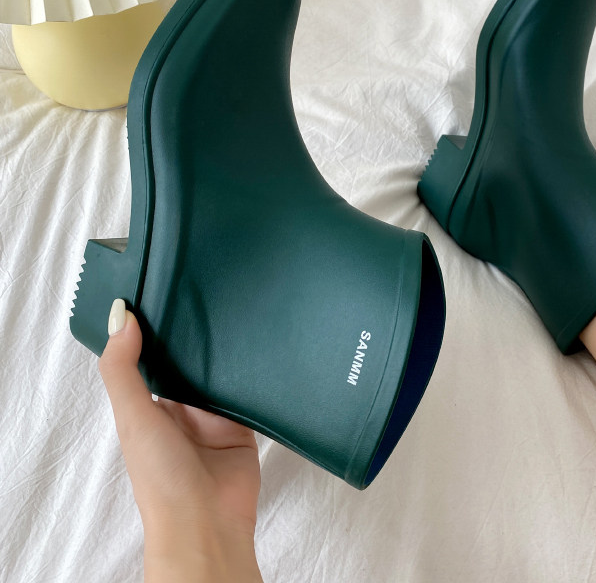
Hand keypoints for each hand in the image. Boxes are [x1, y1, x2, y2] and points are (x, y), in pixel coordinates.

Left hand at [98, 299, 263, 581]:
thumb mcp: (134, 418)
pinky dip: (255, 375)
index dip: (156, 326)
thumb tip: (120, 317)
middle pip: (191, 360)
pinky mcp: (244, 423)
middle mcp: (181, 407)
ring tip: (236, 309)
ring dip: (227, 352)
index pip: (151, 355)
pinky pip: (250, 390)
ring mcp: (213, 415)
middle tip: (208, 291)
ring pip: (222, 371)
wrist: (207, 521)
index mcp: (149, 405)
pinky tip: (261, 348)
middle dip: (198, 334)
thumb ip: (123, 370)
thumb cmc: (162, 478)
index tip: (164, 288)